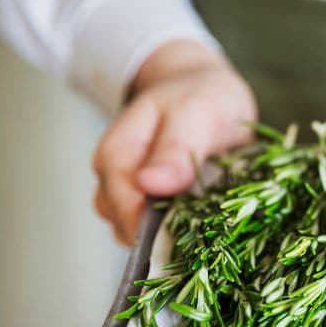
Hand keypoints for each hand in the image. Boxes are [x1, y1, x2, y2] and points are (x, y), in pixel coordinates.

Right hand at [91, 40, 256, 243]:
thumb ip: (175, 147)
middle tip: (207, 228)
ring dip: (172, 236)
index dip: (147, 224)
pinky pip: (157, 233)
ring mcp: (132, 195)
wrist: (209, 90)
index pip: (119, 202)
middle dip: (162, 234)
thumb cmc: (202, 96)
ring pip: (138, 234)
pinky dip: (180, 233)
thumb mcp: (196, 112)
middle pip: (124, 223)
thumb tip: (148, 184)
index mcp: (117, 153)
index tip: (184, 231)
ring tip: (209, 224)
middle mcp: (115, 178)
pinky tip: (205, 225)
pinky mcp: (153, 206)